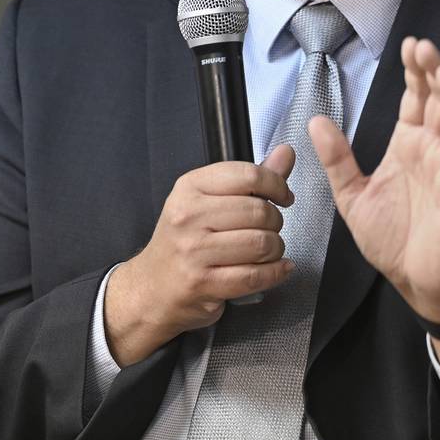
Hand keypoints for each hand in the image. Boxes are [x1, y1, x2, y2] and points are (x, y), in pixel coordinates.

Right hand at [105, 145, 294, 365]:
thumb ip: (251, 178)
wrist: (153, 286)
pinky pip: (256, 276)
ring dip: (275, 250)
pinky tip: (276, 268)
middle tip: (268, 229)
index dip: (277, 185)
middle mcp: (188, 215)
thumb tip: (285, 153)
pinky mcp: (203, 282)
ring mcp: (194, 250)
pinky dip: (275, 273)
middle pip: (260, 211)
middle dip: (275, 223)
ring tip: (267, 251)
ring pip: (262, 244)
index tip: (282, 197)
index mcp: (190, 187)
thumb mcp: (209, 200)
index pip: (248, 175)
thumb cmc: (184, 240)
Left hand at [309, 36, 439, 323]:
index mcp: (408, 146)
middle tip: (421, 46)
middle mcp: (433, 150)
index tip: (407, 45)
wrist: (417, 282)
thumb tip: (316, 121)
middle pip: (438, 100)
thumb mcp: (352, 196)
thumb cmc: (393, 240)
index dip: (414, 72)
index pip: (415, 99)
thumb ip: (337, 159)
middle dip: (433, 71)